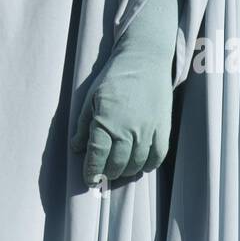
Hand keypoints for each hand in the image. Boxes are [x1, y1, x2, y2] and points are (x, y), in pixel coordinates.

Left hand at [71, 48, 173, 184]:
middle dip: (108, 173)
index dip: (92, 171)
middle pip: (117, 164)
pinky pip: (157, 156)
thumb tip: (76, 147)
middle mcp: (127, 130)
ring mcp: (147, 131)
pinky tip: (141, 166)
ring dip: (126, 172)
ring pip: (136, 164)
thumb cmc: (114, 77)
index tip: (89, 180)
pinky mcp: (163, 129)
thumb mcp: (91, 97)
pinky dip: (149, 165)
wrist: (145, 60)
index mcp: (106, 122)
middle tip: (103, 175)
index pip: (97, 156)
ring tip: (120, 171)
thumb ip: (83, 124)